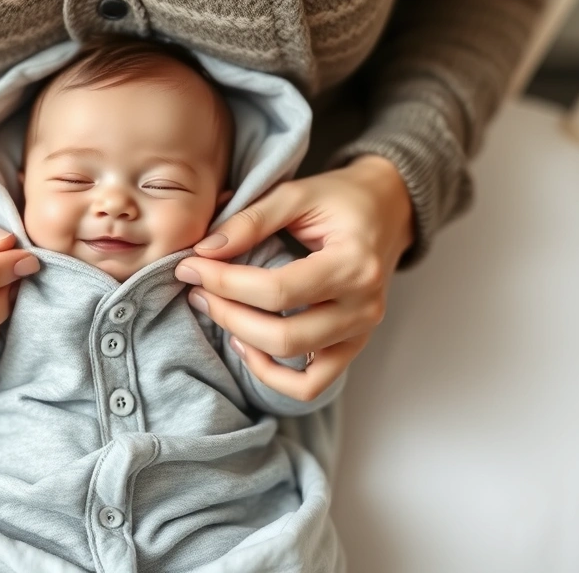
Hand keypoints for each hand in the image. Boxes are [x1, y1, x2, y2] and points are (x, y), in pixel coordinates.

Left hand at [175, 155, 413, 401]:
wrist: (387, 209)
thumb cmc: (341, 199)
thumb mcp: (296, 194)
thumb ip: (250, 220)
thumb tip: (204, 252)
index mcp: (354, 264)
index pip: (277, 290)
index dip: (225, 283)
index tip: (190, 267)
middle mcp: (363, 306)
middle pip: (283, 336)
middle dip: (228, 315)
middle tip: (197, 290)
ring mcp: (361, 332)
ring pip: (293, 362)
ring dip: (245, 343)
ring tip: (218, 311)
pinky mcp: (352, 346)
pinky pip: (311, 384)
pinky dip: (273, 375)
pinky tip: (247, 345)